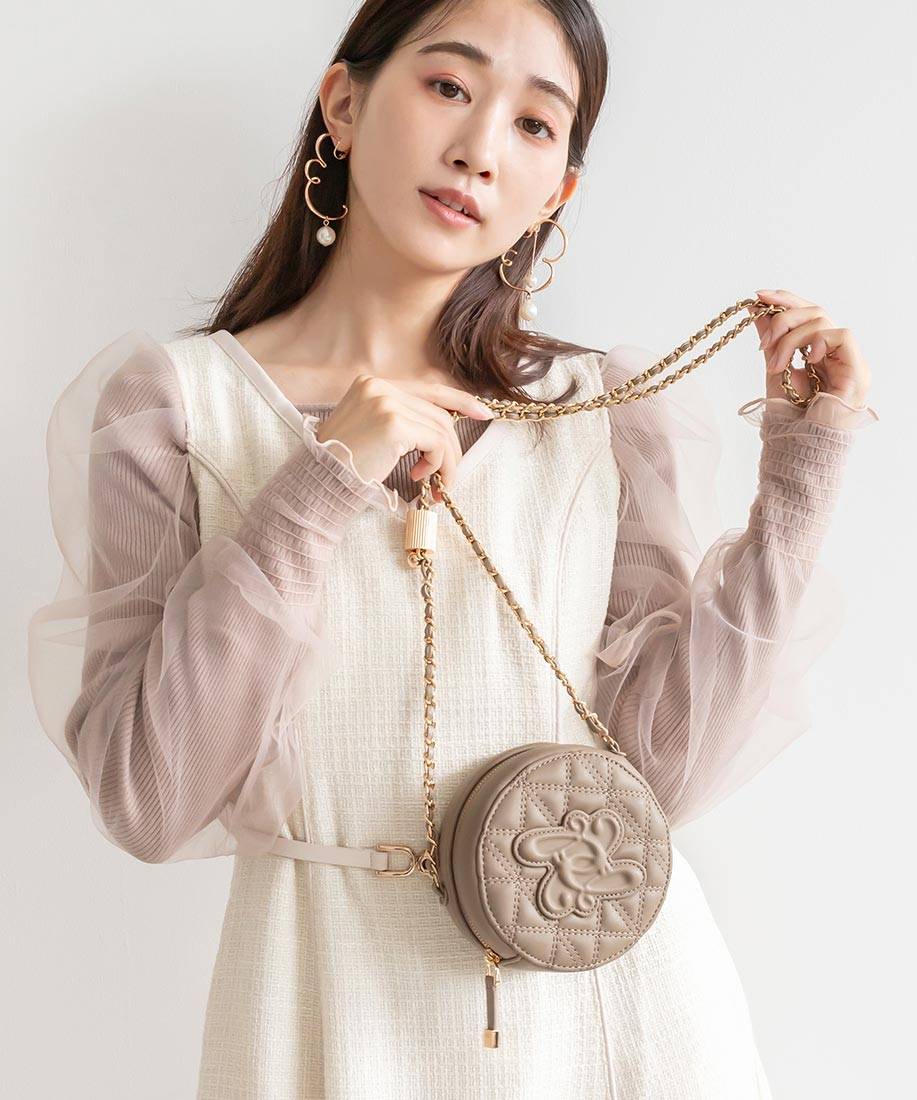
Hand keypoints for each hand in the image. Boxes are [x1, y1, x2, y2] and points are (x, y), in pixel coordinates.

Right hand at [314, 374, 493, 501]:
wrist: (318, 483)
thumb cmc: (342, 466)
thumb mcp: (369, 433)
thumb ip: (400, 421)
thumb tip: (443, 428)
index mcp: (371, 384)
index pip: (427, 387)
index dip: (458, 400)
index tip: (483, 413)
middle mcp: (378, 387)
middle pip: (437, 413)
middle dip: (451, 448)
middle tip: (446, 478)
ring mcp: (385, 403)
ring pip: (441, 429)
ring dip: (445, 462)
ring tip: (435, 485)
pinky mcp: (393, 424)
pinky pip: (436, 443)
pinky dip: (438, 465)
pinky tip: (419, 478)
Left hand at [744, 287, 871, 406]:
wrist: (801, 444)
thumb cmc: (790, 415)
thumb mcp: (775, 369)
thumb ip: (771, 340)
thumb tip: (756, 310)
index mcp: (820, 351)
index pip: (807, 314)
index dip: (785, 300)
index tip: (758, 296)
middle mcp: (837, 352)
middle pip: (815, 311)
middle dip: (784, 315)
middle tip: (762, 334)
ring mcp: (850, 360)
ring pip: (823, 320)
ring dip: (791, 337)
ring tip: (775, 362)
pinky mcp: (857, 369)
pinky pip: (841, 335)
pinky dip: (817, 341)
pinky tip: (805, 358)